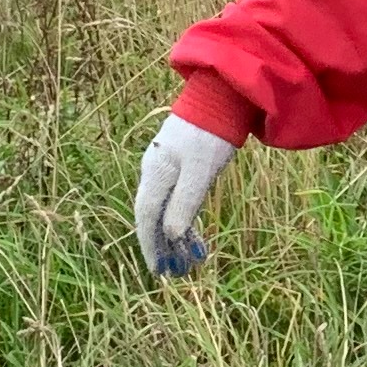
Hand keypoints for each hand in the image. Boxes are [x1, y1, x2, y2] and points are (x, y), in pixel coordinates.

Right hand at [133, 116, 236, 276]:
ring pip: (162, 207)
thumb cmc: (212, 134)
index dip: (150, 245)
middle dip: (160, 245)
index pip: (145, 217)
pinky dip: (178, 217)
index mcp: (155, 173)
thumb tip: (171, 235)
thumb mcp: (200, 172)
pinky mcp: (177, 161)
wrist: (220, 95)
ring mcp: (164, 164)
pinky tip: (189, 231)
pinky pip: (172, 197)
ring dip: (171, 234)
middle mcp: (153, 170)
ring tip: (185, 258)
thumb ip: (184, 203)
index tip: (158, 270)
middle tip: (173, 271)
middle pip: (151, 215)